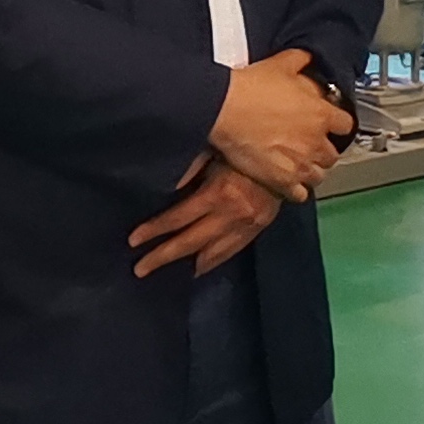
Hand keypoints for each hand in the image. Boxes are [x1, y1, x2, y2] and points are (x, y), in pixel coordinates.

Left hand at [131, 155, 283, 278]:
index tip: (133, 240)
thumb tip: (165, 185)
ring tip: (167, 275)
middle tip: (140, 269)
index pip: (179, 217)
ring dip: (189, 264)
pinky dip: (214, 261)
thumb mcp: (214, 150)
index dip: (155, 229)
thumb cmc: (245, 147)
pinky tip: (201, 268)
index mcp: (218, 193)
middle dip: (163, 256)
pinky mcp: (258, 230)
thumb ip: (190, 167)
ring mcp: (247, 226)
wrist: (290, 156)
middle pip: (191, 241)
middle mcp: (232, 215)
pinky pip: (232, 251)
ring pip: (212, 253)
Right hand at [209, 50, 350, 199]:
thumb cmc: (250, 88)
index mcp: (321, 114)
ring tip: (298, 163)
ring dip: (311, 170)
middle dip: (322, 149)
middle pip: (333, 154)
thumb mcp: (281, 64)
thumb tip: (308, 58)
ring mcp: (301, 164)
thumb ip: (301, 61)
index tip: (329, 123)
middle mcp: (316, 142)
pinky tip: (288, 181)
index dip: (337, 123)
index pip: (346, 125)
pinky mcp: (282, 181)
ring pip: (319, 176)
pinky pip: (300, 194)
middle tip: (308, 143)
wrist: (224, 109)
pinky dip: (296, 190)